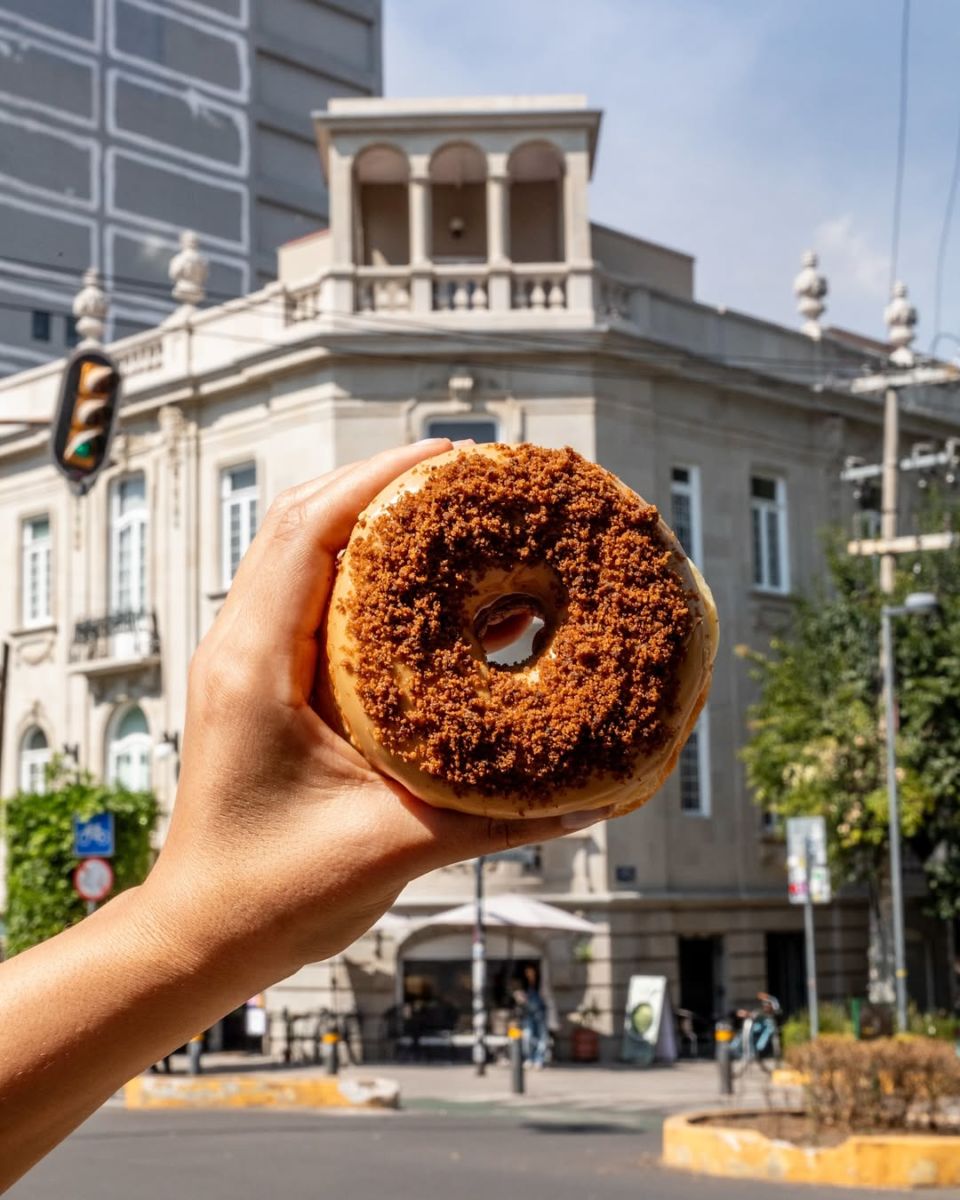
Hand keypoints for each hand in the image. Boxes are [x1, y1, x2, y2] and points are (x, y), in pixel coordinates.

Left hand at [143, 440, 608, 983]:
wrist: (206, 933)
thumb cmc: (272, 894)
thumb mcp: (390, 849)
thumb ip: (492, 819)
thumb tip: (588, 798)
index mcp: (256, 667)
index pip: (310, 531)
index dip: (379, 479)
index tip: (450, 456)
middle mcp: (244, 649)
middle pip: (307, 523)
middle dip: (386, 487)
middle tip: (468, 477)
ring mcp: (252, 663)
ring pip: (312, 558)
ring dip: (381, 530)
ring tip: (464, 523)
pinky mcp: (270, 685)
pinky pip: (322, 607)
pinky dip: (378, 585)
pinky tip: (446, 602)